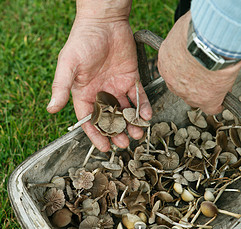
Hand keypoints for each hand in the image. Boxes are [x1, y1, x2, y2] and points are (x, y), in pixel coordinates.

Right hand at [48, 17, 151, 151]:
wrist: (104, 21)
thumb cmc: (82, 41)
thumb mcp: (68, 65)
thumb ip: (60, 87)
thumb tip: (51, 109)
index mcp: (84, 94)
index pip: (89, 119)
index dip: (96, 135)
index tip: (104, 148)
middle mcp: (101, 93)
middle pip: (110, 119)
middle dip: (117, 133)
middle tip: (124, 144)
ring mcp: (117, 87)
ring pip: (126, 111)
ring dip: (132, 124)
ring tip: (138, 134)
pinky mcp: (131, 79)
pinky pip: (139, 96)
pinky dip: (143, 107)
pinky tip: (146, 116)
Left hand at [158, 11, 240, 114]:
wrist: (204, 43)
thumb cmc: (192, 32)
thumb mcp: (180, 31)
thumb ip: (179, 39)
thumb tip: (185, 34)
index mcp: (165, 62)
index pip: (173, 71)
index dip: (185, 69)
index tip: (193, 65)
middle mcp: (172, 82)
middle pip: (182, 86)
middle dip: (192, 81)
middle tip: (205, 73)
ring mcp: (188, 94)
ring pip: (195, 97)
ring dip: (204, 91)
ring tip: (216, 81)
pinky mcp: (205, 100)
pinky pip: (211, 107)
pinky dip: (217, 103)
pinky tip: (221, 100)